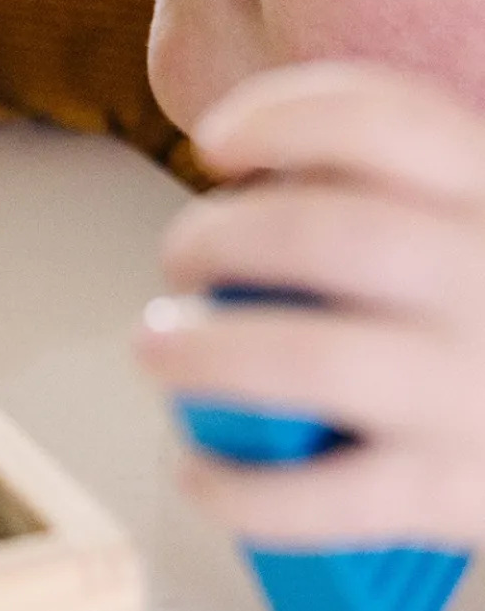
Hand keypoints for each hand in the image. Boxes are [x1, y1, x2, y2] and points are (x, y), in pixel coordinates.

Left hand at [136, 61, 484, 549]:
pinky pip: (325, 493)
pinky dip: (239, 485)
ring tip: (158, 351)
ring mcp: (476, 391)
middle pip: (327, 234)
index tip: (212, 142)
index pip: (390, 122)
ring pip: (311, 357)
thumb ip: (395, 203)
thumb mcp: (467, 234)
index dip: (283, 117)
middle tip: (180, 264)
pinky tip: (199, 474)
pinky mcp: (456, 493)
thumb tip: (251, 202)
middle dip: (218, 239)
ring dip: (207, 352)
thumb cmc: (481, 328)